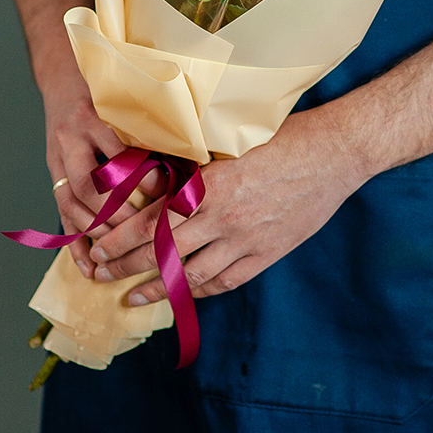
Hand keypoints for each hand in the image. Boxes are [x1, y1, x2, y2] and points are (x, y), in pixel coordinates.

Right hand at [44, 69, 163, 277]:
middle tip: (145, 229)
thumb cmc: (105, 91)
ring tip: (121, 249)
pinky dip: (74, 243)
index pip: (117, 153)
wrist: (63, 78)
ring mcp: (58, 158)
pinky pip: (61, 214)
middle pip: (91, 185)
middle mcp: (72, 138)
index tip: (168, 192)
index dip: (142, 177)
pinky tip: (89, 266)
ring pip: (72, 203)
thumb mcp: (124, 99)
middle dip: (118, 213)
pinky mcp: (53, 174)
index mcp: (93, 117)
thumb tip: (189, 156)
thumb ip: (146, 125)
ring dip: (97, 231)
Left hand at [87, 110, 367, 301]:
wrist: (335, 153)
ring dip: (158, 288)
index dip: (121, 237)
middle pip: (164, 252)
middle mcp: (224, 217)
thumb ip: (194, 162)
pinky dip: (200, 290)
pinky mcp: (267, 253)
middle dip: (126, 266)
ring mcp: (247, 239)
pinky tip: (184, 295)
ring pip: (191, 275)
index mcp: (211, 185)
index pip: (154, 220)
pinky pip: (226, 281)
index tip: (97, 246)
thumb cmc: (284, 136)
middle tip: (99, 274)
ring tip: (132, 297)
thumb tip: (154, 174)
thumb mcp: (231, 142)